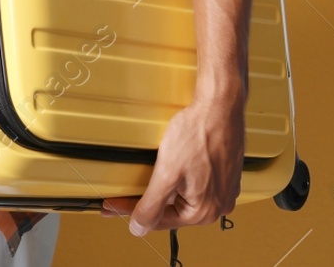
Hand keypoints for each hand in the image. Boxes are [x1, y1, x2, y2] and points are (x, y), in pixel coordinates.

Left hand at [102, 89, 244, 234]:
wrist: (219, 107)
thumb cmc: (198, 134)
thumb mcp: (167, 173)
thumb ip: (151, 205)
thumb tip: (138, 228)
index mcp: (204, 211)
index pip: (159, 220)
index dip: (130, 212)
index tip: (109, 206)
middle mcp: (218, 205)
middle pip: (172, 210)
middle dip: (147, 201)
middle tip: (121, 195)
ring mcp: (224, 189)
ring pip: (183, 196)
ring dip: (163, 189)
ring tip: (144, 180)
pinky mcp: (224, 174)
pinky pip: (195, 184)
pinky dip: (178, 179)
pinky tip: (169, 168)